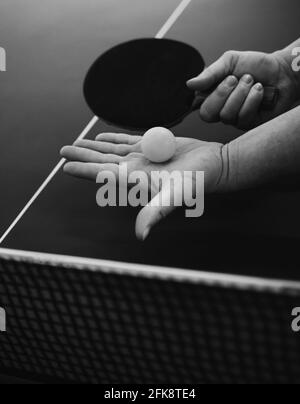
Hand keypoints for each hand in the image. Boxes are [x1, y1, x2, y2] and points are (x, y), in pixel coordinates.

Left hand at [61, 133, 224, 239]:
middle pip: (102, 162)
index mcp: (136, 181)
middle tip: (63, 150)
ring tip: (77, 142)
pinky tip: (103, 136)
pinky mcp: (153, 146)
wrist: (215, 166)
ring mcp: (143, 158)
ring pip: (112, 150)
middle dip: (82, 156)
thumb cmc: (197, 183)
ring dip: (94, 146)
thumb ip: (155, 212)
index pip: (103, 175)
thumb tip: (140, 235)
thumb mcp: (175, 196)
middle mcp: (136, 170)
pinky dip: (114, 137)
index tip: (65, 166)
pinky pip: (128, 140)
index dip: (84, 170)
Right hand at [187, 50, 298, 129]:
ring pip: (226, 115)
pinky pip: (243, 117)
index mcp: (214, 95)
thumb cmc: (256, 66)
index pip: (199, 106)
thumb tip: (190, 84)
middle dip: (222, 94)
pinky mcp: (248, 124)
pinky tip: (259, 91)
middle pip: (208, 114)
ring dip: (241, 94)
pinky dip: (252, 100)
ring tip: (251, 82)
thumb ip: (210, 73)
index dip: (210, 94)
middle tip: (236, 78)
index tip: (225, 77)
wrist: (282, 71)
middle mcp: (222, 109)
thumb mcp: (230, 61)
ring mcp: (235, 119)